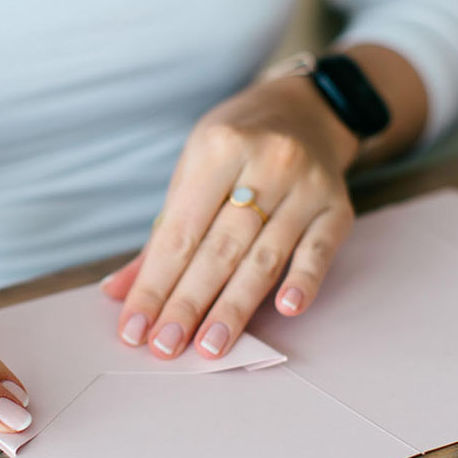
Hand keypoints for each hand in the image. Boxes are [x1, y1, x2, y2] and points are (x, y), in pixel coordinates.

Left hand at [103, 74, 358, 357]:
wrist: (305, 110)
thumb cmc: (236, 146)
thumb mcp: (192, 171)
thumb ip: (161, 235)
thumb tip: (119, 291)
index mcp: (218, 149)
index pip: (179, 231)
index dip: (155, 283)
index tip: (134, 326)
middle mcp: (266, 163)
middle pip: (219, 248)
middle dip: (188, 303)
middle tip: (165, 347)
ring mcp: (306, 186)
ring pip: (265, 257)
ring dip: (234, 308)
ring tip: (210, 346)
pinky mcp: (338, 207)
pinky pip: (319, 250)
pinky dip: (304, 281)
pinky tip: (285, 310)